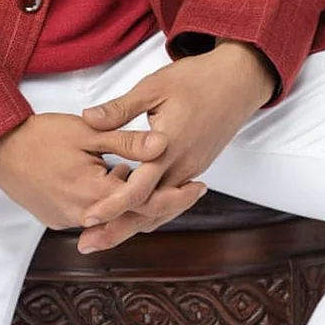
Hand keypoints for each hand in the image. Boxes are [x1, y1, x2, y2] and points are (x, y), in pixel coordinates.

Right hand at [0, 111, 204, 237]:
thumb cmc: (39, 135)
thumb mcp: (86, 132)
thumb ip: (126, 140)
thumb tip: (163, 145)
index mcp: (93, 194)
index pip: (146, 202)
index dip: (176, 194)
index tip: (199, 185)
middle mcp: (82, 216)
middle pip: (135, 216)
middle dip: (165, 202)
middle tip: (193, 188)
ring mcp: (67, 221)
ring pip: (115, 217)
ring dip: (136, 201)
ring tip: (153, 178)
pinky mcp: (56, 218)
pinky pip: (95, 216)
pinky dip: (112, 202)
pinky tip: (118, 179)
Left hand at [74, 42, 275, 252]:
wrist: (238, 81)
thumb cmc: (197, 79)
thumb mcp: (153, 87)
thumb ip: (120, 108)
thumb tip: (88, 118)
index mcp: (168, 146)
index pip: (138, 189)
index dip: (112, 206)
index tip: (87, 218)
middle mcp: (182, 165)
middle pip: (149, 211)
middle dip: (117, 230)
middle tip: (87, 245)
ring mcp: (192, 169)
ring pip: (161, 209)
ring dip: (133, 224)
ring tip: (102, 236)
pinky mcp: (196, 168)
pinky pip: (171, 199)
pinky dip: (151, 211)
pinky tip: (133, 212)